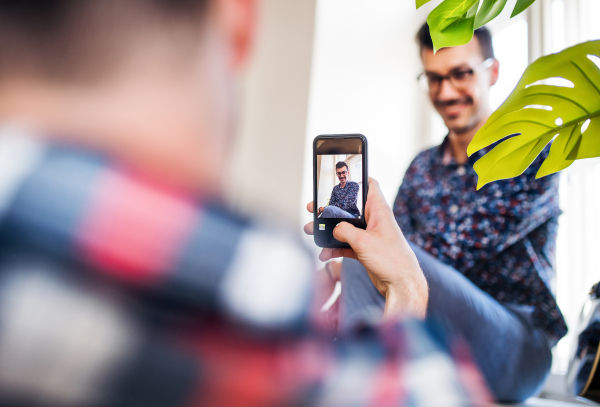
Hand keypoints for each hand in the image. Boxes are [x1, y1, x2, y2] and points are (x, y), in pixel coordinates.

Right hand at [304, 178, 427, 319]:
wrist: (401, 285)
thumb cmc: (391, 260)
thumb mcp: (363, 242)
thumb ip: (345, 231)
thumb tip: (334, 229)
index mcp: (378, 210)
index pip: (369, 185)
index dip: (356, 179)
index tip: (339, 178)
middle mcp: (374, 220)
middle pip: (349, 209)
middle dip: (330, 209)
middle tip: (313, 208)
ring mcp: (369, 236)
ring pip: (344, 228)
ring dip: (328, 231)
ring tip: (311, 231)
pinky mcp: (365, 250)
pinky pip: (345, 245)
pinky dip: (334, 249)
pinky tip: (324, 254)